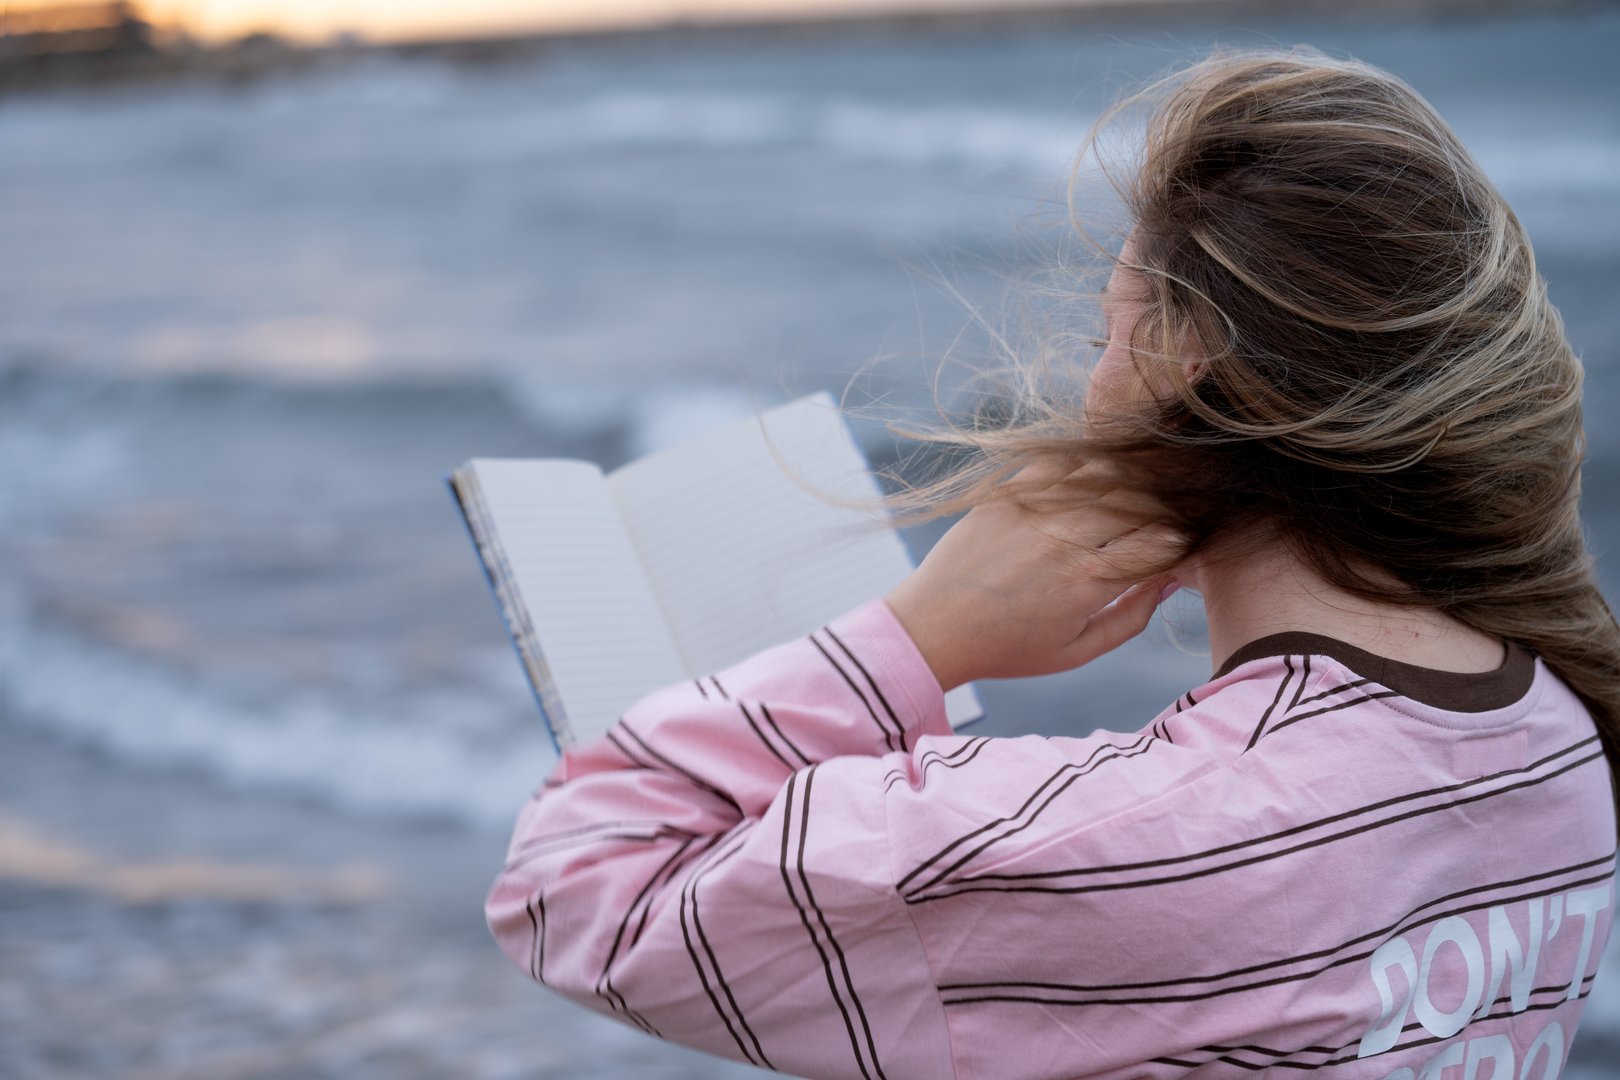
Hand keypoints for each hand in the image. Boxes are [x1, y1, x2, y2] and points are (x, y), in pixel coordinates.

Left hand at [883, 464, 1186, 691]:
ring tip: (1128, 495)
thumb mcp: (1077, 651)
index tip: (1175, 544)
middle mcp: (1066, 540)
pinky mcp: (1008, 494)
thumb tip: (1170, 581)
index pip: (1162, 542)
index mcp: (1088, 583)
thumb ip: (1131, 618)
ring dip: (1126, 480)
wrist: (934, 627)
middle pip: (1141, 500)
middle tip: (1162, 512)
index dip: (1180, 540)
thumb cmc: (1008, 647)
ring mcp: (1035, 512)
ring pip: (1105, 473)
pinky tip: (1089, 480)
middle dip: (1162, 505)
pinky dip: (1083, 465)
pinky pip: (1060, 463)